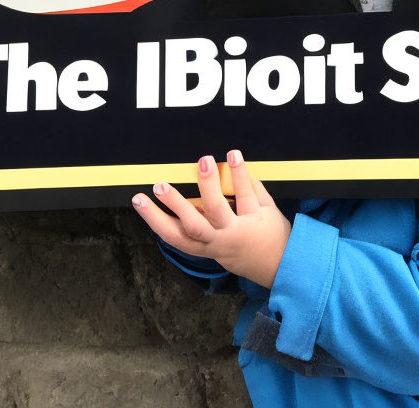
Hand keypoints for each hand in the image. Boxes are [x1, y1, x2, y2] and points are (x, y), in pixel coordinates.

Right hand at [132, 150, 290, 288]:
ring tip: (203, 160)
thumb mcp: (215, 242)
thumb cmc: (240, 246)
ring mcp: (241, 229)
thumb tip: (177, 191)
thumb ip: (200, 220)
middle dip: (175, 205)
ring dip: (209, 183)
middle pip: (193, 225)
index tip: (138, 199)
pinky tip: (233, 155)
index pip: (174, 235)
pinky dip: (240, 174)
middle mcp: (221, 240)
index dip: (154, 219)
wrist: (280, 264)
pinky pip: (249, 194)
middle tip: (159, 185)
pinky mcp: (261, 216)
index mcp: (206, 246)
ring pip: (221, 209)